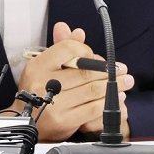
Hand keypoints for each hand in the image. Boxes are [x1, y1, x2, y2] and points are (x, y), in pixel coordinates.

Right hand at [10, 22, 133, 140]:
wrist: (27, 121)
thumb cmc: (38, 90)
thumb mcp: (45, 66)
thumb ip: (62, 47)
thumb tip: (78, 32)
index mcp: (39, 65)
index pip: (69, 49)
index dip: (87, 51)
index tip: (97, 58)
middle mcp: (43, 82)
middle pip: (85, 71)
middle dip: (108, 70)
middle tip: (122, 69)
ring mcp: (54, 103)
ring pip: (92, 90)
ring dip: (113, 85)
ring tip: (125, 82)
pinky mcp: (64, 120)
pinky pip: (92, 108)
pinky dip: (107, 102)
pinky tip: (115, 98)